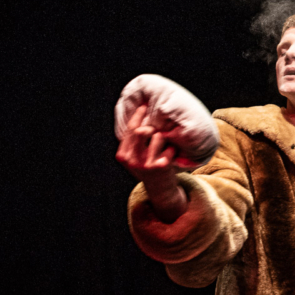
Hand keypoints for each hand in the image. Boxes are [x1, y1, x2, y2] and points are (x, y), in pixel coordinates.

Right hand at [116, 104, 187, 222]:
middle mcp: (131, 161)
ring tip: (164, 146)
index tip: (144, 106)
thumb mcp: (135, 156)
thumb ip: (133, 141)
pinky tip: (170, 156)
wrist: (160, 189)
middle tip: (156, 125)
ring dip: (163, 138)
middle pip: (141, 131)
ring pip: (157, 136)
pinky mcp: (160, 166)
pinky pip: (169, 147)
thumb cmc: (147, 167)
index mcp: (122, 156)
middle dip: (150, 125)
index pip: (129, 129)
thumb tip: (139, 114)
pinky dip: (171, 149)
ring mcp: (145, 164)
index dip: (138, 115)